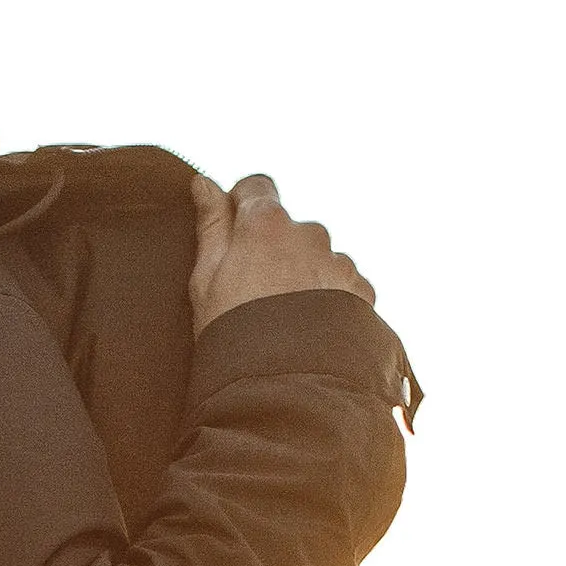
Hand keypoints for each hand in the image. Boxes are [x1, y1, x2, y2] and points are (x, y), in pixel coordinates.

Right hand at [189, 174, 375, 337]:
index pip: (256, 187)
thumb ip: (211, 225)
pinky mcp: (360, 289)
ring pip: (316, 256)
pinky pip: (341, 282)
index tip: (230, 233)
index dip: (240, 206)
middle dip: (272, 249)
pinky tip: (309, 327)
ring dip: (301, 274)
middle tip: (252, 293)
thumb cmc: (232, 331)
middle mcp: (309, 232)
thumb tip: (205, 182)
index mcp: (266, 223)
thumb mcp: (205, 278)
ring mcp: (338, 260)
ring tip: (284, 318)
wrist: (283, 383)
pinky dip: (327, 296)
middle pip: (287, 227)